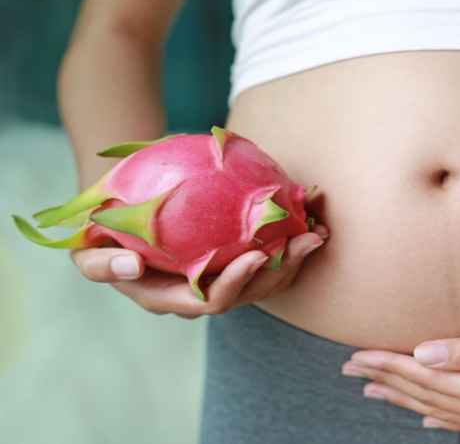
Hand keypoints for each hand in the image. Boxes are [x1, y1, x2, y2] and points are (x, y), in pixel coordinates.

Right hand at [69, 223, 328, 318]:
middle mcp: (204, 292)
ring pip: (270, 275)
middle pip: (254, 290)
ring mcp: (224, 275)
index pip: (214, 300)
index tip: (259, 254)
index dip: (239, 282)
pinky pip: (271, 252)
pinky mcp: (237, 256)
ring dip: (298, 254)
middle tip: (308, 238)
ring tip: (319, 227)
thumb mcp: (88, 249)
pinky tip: (311, 210)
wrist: (122, 210)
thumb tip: (132, 265)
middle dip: (285, 268)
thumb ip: (102, 264)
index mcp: (174, 297)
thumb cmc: (103, 231)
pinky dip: (292, 233)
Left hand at [342, 313, 459, 432]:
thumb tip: (424, 354)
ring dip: (407, 398)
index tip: (358, 355)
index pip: (430, 380)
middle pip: (431, 397)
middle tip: (351, 369)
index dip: (391, 366)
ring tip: (375, 390)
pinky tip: (425, 415)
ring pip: (445, 410)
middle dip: (389, 382)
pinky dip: (442, 415)